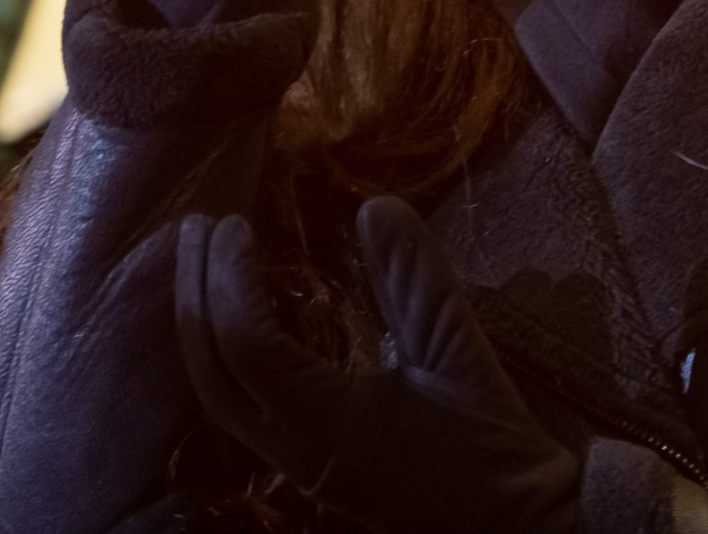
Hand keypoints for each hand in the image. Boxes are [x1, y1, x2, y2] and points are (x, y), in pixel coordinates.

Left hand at [174, 197, 580, 533]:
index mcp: (325, 428)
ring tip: (202, 260)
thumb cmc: (490, 448)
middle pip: (212, 373)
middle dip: (195, 295)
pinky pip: (242, 406)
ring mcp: (295, 464)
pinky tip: (236, 314)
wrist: (513, 526)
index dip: (231, 280)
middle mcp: (293, 452)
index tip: (236, 225)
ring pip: (218, 394)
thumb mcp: (459, 354)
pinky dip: (226, 352)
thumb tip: (377, 207)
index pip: (249, 347)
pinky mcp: (305, 463)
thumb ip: (418, 281)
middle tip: (196, 227)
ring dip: (203, 323)